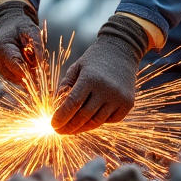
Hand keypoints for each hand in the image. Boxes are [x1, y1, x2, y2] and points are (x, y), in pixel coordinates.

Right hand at [0, 0, 42, 83]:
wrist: (8, 22)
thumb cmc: (20, 25)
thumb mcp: (32, 30)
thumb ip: (37, 46)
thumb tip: (41, 63)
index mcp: (2, 48)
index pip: (15, 66)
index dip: (29, 72)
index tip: (41, 71)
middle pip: (15, 75)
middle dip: (30, 74)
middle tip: (42, 68)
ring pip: (15, 79)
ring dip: (27, 76)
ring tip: (36, 65)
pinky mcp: (2, 69)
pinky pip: (14, 78)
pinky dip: (24, 76)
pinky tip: (31, 67)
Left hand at [51, 14, 149, 133]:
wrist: (123, 50)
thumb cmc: (94, 59)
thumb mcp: (76, 68)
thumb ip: (64, 87)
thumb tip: (55, 109)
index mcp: (90, 78)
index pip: (72, 103)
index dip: (61, 117)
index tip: (52, 125)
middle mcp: (106, 89)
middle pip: (83, 116)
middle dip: (69, 127)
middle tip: (59, 131)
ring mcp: (119, 97)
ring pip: (97, 122)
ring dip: (82, 128)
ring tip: (71, 129)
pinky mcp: (128, 103)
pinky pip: (110, 120)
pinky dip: (99, 121)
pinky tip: (91, 118)